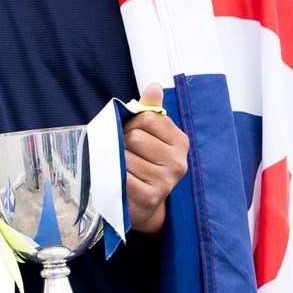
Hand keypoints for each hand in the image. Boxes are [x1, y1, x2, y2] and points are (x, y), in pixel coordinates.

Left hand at [124, 83, 189, 233]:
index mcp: (180, 142)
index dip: (131, 123)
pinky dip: (111, 176)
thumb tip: (154, 87)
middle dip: (121, 142)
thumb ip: (151, 111)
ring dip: (115, 160)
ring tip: (120, 168)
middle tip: (123, 153)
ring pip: (124, 156)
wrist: (142, 204)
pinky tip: (116, 181)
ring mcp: (165, 182)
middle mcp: (178, 162)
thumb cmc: (143, 164)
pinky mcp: (148, 197)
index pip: (148, 117)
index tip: (131, 134)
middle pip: (134, 137)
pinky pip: (119, 176)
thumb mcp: (150, 136)